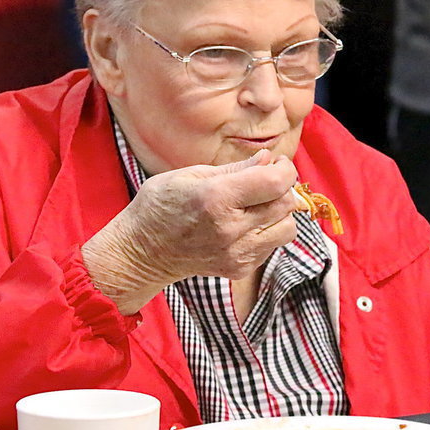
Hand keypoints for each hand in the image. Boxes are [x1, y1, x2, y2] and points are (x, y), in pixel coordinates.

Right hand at [82, 149, 299, 312]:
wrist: (143, 252)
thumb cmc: (161, 206)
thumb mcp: (190, 174)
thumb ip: (235, 168)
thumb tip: (268, 160)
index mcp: (216, 198)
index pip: (275, 183)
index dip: (284, 169)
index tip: (277, 163)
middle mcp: (229, 228)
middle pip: (285, 204)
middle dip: (283, 187)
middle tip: (266, 180)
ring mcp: (235, 253)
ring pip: (287, 228)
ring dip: (279, 212)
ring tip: (257, 204)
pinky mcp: (238, 268)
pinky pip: (272, 245)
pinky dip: (267, 231)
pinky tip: (244, 224)